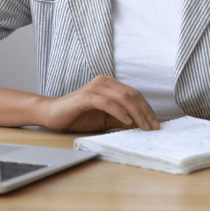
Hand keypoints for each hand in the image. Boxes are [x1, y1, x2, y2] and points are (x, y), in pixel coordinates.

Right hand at [39, 75, 160, 132]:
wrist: (53, 114)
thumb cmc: (78, 116)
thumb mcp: (105, 120)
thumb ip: (122, 119)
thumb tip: (142, 125)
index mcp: (110, 85)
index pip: (135, 95)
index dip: (147, 109)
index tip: (156, 124)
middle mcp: (104, 82)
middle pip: (132, 95)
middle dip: (145, 112)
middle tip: (154, 128)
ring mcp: (95, 88)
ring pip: (123, 97)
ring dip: (137, 113)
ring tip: (144, 127)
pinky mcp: (86, 96)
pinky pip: (107, 102)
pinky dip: (119, 112)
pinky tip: (127, 122)